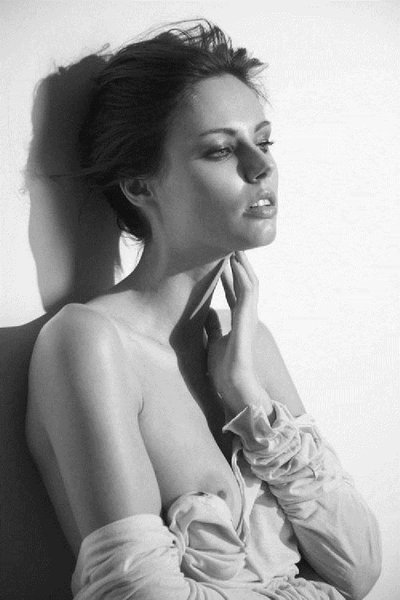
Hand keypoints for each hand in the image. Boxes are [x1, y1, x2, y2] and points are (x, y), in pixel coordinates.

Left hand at [205, 251, 273, 417]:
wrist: (233, 385)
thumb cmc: (224, 369)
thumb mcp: (213, 341)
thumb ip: (212, 326)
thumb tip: (205, 313)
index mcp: (238, 321)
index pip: (234, 292)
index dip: (229, 276)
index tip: (222, 260)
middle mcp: (246, 315)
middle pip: (244, 282)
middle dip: (237, 264)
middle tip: (229, 245)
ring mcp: (249, 316)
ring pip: (249, 282)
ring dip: (242, 264)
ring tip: (234, 247)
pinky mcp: (247, 319)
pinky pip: (247, 290)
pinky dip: (241, 275)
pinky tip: (234, 262)